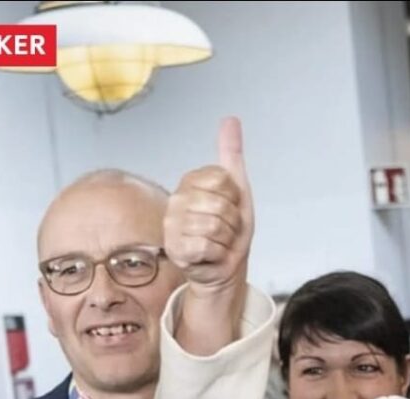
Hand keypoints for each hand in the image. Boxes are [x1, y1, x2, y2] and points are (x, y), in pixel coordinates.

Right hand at [164, 117, 253, 296]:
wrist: (224, 267)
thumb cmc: (230, 230)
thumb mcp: (237, 189)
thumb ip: (231, 154)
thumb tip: (230, 119)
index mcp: (190, 181)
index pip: (223, 180)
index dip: (235, 198)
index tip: (230, 207)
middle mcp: (176, 200)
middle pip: (221, 205)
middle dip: (232, 222)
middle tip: (225, 229)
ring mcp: (172, 225)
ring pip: (215, 227)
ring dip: (226, 240)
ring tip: (219, 242)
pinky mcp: (174, 248)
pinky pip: (207, 246)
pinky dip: (217, 254)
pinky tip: (210, 254)